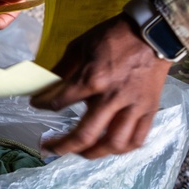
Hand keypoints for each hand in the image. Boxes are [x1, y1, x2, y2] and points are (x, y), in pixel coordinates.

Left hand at [30, 15, 172, 158]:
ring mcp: (133, 107)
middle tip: (50, 149)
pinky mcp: (149, 110)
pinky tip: (109, 148)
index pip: (60, 102)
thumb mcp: (81, 46)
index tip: (36, 105)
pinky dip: (121, 149)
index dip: (43, 106)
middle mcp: (112, 98)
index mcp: (92, 79)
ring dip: (93, 153)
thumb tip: (46, 83)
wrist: (152, 34)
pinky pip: (136, 139)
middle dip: (63, 146)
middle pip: (85, 134)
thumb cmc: (114, 37)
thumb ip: (64, 68)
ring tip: (80, 153)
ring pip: (113, 143)